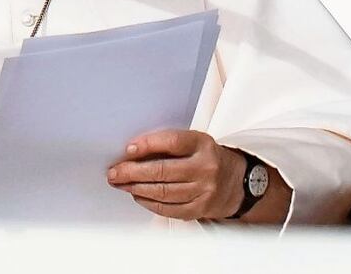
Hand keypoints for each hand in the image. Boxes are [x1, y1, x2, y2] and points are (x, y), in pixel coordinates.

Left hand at [107, 129, 246, 220]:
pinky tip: (137, 196)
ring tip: (121, 184)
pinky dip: (148, 202)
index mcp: (202, 144)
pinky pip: (168, 208)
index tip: (128, 150)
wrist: (236, 183)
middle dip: (132, 172)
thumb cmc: (207, 158)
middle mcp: (205, 167)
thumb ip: (167, 144)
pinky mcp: (199, 209)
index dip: (147, 145)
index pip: (171, 141)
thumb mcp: (194, 143)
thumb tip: (132, 152)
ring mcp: (204, 191)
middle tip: (114, 172)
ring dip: (136, 188)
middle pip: (162, 171)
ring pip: (163, 192)